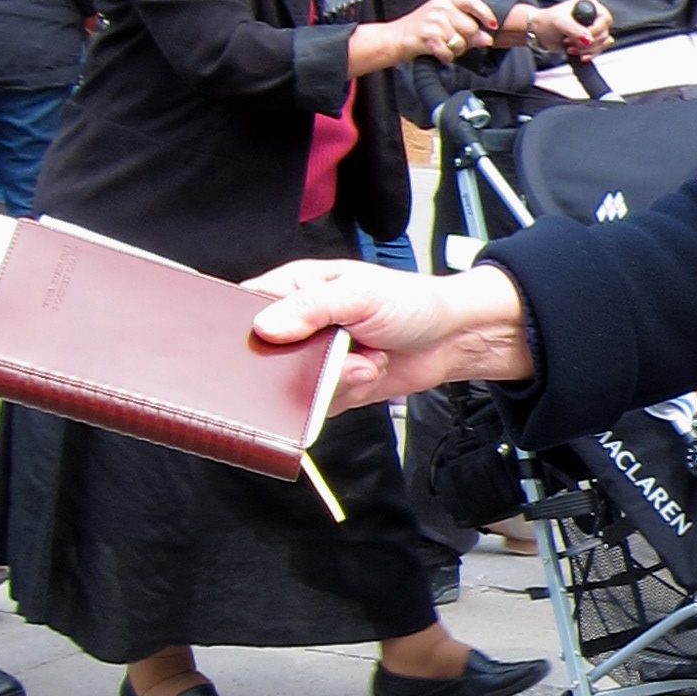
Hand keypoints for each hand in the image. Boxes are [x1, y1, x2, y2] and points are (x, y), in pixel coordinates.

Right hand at [247, 259, 533, 408]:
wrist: (450, 339)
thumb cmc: (409, 301)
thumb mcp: (359, 294)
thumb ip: (311, 309)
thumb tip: (266, 327)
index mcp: (294, 289)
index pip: (246, 310)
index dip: (248, 329)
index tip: (267, 342)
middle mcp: (298, 327)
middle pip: (265, 359)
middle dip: (301, 365)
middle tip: (339, 353)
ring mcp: (313, 361)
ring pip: (293, 388)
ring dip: (337, 380)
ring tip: (369, 359)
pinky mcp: (330, 389)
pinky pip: (320, 405)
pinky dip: (351, 392)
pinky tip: (372, 371)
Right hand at [350, 0, 501, 76]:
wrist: (394, 38)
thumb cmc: (422, 31)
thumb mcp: (445, 24)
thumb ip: (467, 29)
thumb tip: (488, 38)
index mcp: (446, 0)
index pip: (472, 1)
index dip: (485, 13)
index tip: (492, 25)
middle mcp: (440, 7)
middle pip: (470, 27)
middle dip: (467, 41)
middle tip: (454, 43)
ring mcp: (433, 20)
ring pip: (460, 42)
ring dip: (455, 51)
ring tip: (443, 48)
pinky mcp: (427, 35)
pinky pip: (448, 52)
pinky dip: (445, 58)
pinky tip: (437, 54)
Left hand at [504, 0, 611, 59]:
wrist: (539, 32)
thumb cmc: (547, 21)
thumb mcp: (560, 22)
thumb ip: (575, 30)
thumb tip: (589, 39)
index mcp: (590, 5)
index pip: (605, 19)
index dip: (595, 30)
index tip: (582, 37)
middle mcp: (594, 16)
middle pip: (604, 33)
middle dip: (588, 43)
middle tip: (570, 42)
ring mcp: (592, 29)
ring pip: (602, 44)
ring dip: (587, 50)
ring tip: (570, 47)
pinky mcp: (589, 41)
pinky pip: (598, 50)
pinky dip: (589, 55)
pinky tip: (579, 55)